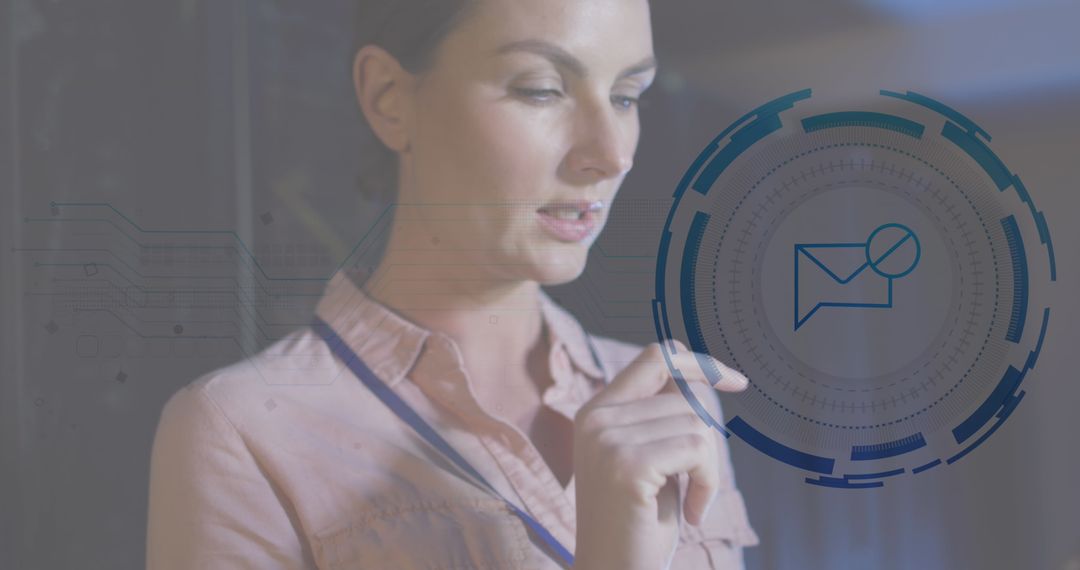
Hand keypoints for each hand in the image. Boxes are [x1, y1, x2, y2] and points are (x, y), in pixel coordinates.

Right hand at [571, 341, 747, 569]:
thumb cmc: (639, 523)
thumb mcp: (647, 458)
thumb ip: (661, 416)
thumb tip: (704, 375)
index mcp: (595, 411)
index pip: (656, 357)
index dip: (700, 363)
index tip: (736, 382)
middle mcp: (596, 418)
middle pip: (687, 396)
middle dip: (708, 440)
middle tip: (699, 483)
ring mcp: (607, 440)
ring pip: (696, 423)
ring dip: (709, 468)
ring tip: (693, 500)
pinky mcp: (627, 464)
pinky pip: (697, 450)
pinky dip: (708, 483)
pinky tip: (694, 512)